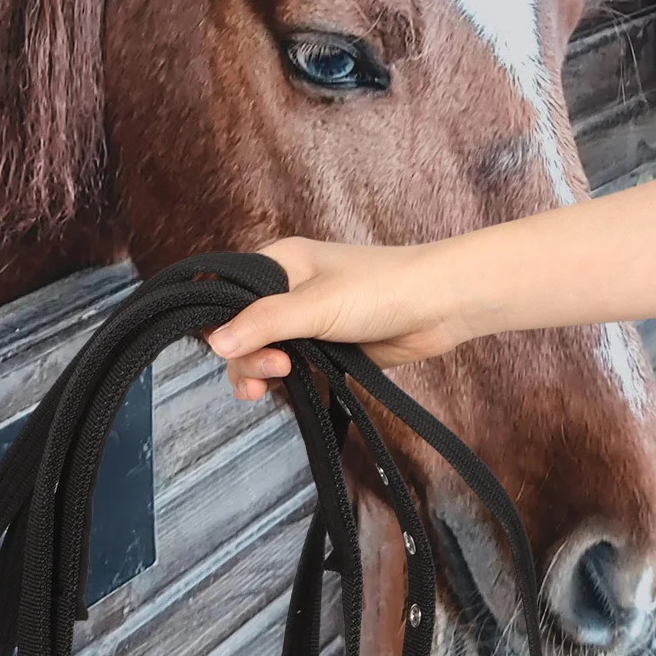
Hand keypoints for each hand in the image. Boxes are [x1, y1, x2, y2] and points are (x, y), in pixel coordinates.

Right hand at [207, 237, 465, 399]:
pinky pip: (291, 366)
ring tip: (270, 388)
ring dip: (260, 372)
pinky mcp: (325, 347)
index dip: (223, 327)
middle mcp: (288, 290)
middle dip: (246, 357)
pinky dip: (282, 380)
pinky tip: (281, 391)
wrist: (440, 306)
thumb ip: (264, 324)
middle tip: (272, 372)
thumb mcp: (315, 305)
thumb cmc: (383, 289)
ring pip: (264, 352)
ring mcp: (307, 320)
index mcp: (279, 264)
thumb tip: (215, 344)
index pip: (228, 295)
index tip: (233, 352)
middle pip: (243, 331)